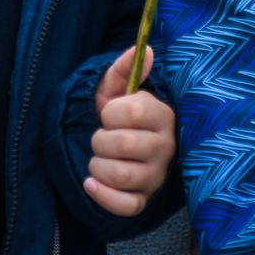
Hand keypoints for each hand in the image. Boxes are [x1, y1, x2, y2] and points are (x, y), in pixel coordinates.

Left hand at [86, 48, 175, 216]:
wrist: (121, 147)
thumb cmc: (120, 115)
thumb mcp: (118, 89)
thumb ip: (125, 69)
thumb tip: (143, 49)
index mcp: (162, 116)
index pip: (134, 111)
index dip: (110, 112)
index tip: (108, 113)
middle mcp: (165, 147)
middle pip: (122, 145)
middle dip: (99, 140)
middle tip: (101, 138)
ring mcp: (156, 176)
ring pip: (121, 176)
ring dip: (97, 166)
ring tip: (98, 159)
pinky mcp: (144, 200)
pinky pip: (125, 206)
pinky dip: (102, 195)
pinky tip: (90, 183)